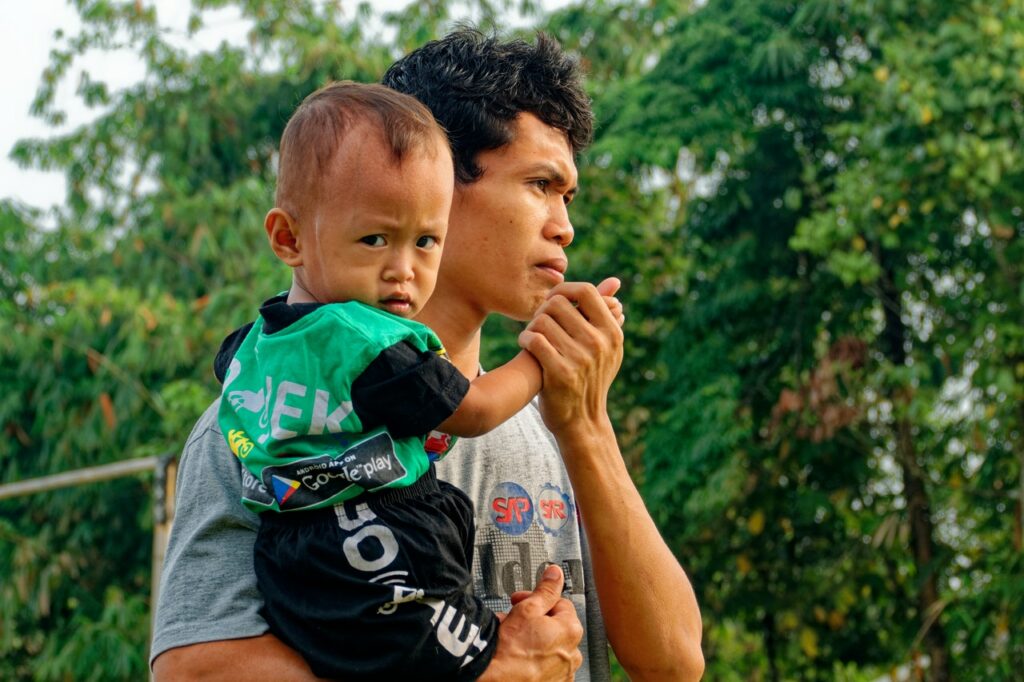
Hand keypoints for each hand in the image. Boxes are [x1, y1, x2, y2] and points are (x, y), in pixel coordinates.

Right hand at [479, 564, 582, 680]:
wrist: (498, 681)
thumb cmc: (511, 650)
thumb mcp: (527, 609)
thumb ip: (545, 589)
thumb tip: (555, 574)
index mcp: (571, 630)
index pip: (559, 603)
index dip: (537, 600)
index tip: (522, 601)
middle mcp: (573, 653)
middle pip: (556, 626)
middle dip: (537, 620)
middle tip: (517, 620)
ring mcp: (565, 672)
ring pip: (551, 647)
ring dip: (536, 640)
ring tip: (515, 640)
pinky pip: (548, 666)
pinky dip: (537, 660)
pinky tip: (520, 657)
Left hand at [518, 277, 624, 433]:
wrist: (582, 421)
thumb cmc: (590, 377)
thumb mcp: (607, 346)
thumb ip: (607, 312)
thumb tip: (614, 281)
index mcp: (612, 332)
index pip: (585, 291)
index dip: (564, 290)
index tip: (553, 302)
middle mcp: (599, 343)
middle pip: (558, 304)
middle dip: (543, 311)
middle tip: (540, 324)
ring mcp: (581, 358)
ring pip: (542, 321)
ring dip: (532, 327)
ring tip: (533, 337)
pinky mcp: (561, 373)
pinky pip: (534, 339)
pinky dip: (525, 339)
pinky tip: (526, 345)